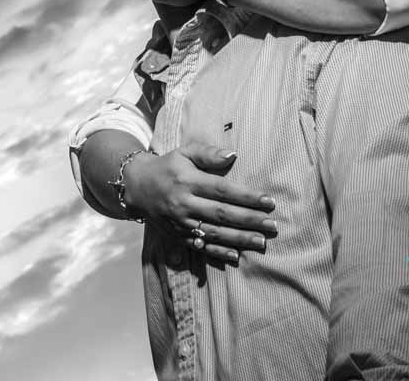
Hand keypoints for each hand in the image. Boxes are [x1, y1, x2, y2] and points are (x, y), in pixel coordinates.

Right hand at [124, 142, 277, 264]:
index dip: (247, 197)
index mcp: (188, 181)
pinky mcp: (177, 235)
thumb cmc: (168, 166)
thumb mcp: (184, 152)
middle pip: (222, 214)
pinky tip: (236, 256)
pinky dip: (218, 253)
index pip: (223, 190)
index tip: (268, 201)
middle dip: (249, 220)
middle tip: (272, 225)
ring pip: (214, 233)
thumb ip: (208, 154)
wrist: (136, 186)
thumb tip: (232, 155)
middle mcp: (184, 203)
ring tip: (261, 241)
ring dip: (239, 239)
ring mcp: (180, 222)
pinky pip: (200, 246)